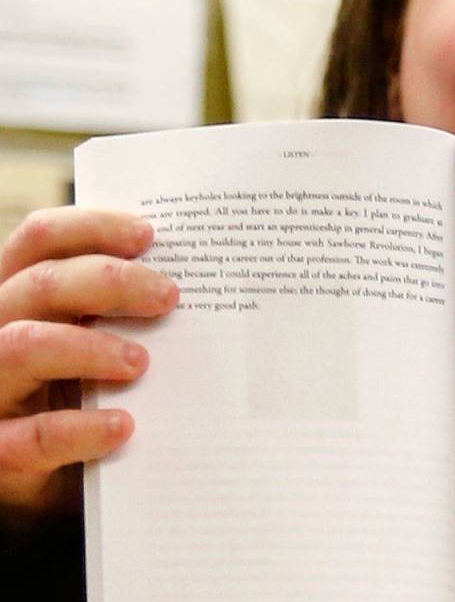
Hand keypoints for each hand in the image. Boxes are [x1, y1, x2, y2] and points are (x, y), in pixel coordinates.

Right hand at [0, 207, 176, 522]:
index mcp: (17, 293)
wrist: (50, 480)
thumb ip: (115, 305)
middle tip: (168, 296)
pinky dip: (81, 428)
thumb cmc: (79, 389)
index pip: (39, 238)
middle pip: (41, 284)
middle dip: (111, 281)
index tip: (148, 235)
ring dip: (90, 347)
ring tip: (141, 362)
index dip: (92, 226)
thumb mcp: (91, 336)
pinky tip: (124, 425)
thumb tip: (184, 276)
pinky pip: (32, 435)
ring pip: (24, 346)